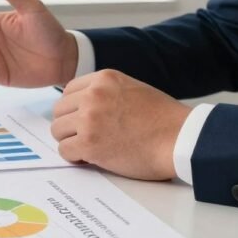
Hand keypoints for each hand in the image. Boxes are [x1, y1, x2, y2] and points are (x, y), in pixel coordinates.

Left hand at [50, 69, 191, 180]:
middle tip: (84, 137)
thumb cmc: (163, 118)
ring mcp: (89, 119)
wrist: (180, 138)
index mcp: (104, 78)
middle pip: (59, 111)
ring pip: (58, 131)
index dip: (73, 108)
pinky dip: (74, 157)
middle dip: (69, 125)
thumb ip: (105, 93)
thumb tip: (81, 106)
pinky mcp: (90, 144)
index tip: (81, 120)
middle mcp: (93, 95)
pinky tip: (89, 158)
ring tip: (88, 148)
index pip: (68, 91)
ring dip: (70, 141)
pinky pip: (65, 151)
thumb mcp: (131, 89)